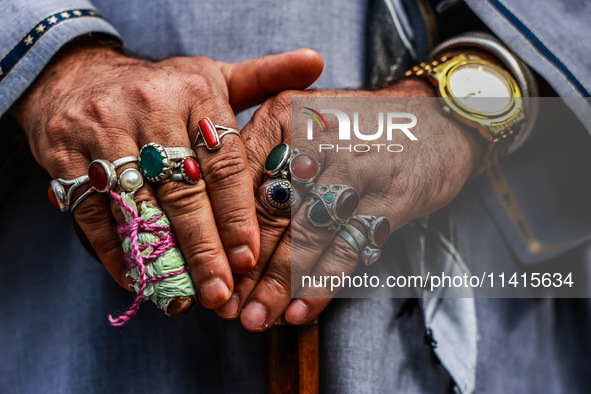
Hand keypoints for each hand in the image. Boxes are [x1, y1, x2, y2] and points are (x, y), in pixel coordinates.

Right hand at [9, 41, 322, 308]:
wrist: (78, 76)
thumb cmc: (163, 87)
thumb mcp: (213, 76)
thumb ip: (264, 78)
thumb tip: (316, 63)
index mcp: (195, 92)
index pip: (224, 160)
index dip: (237, 212)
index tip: (249, 256)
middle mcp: (149, 108)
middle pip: (182, 190)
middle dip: (204, 246)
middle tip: (220, 292)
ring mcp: (102, 130)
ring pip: (137, 205)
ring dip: (160, 256)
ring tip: (184, 295)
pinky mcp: (64, 154)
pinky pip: (91, 212)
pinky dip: (114, 250)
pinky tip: (137, 279)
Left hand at [216, 78, 482, 328]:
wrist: (436, 120)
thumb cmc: (356, 133)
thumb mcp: (304, 133)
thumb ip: (265, 169)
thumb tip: (225, 238)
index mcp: (284, 116)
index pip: (238, 181)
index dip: (221, 231)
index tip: (208, 271)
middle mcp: (316, 137)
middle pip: (269, 211)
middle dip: (245, 266)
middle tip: (224, 307)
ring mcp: (358, 165)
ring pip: (305, 234)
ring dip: (278, 283)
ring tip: (255, 319)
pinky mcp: (393, 195)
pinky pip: (348, 247)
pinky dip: (322, 283)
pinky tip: (300, 311)